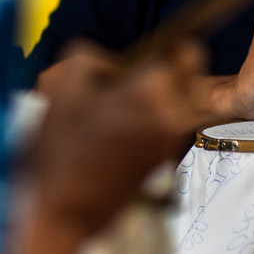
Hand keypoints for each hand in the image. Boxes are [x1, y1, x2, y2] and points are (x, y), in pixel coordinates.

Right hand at [7, 38, 209, 253]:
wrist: (62, 207)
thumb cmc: (60, 146)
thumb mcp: (63, 81)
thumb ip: (92, 56)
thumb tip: (114, 64)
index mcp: (151, 91)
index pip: (189, 51)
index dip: (173, 46)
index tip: (154, 51)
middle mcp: (171, 116)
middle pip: (193, 78)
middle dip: (172, 71)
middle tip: (138, 76)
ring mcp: (171, 141)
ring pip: (184, 103)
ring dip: (164, 96)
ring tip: (124, 104)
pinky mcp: (164, 160)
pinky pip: (170, 125)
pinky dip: (153, 120)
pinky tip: (118, 128)